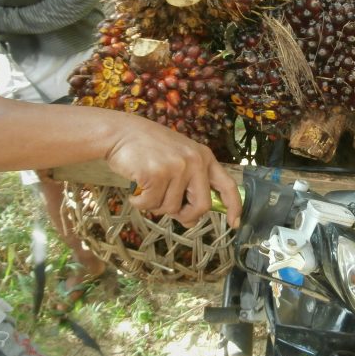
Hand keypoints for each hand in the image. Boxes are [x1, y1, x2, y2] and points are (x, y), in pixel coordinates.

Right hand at [105, 117, 241, 227]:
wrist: (120, 133)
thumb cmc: (148, 147)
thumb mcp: (177, 159)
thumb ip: (188, 185)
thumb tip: (190, 221)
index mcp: (203, 157)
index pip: (227, 185)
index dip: (234, 206)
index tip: (234, 223)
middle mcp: (194, 161)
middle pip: (202, 206)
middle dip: (186, 216)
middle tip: (172, 213)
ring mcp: (177, 167)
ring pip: (172, 208)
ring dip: (156, 206)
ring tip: (147, 189)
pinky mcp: (157, 174)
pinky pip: (151, 204)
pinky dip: (140, 204)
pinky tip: (135, 192)